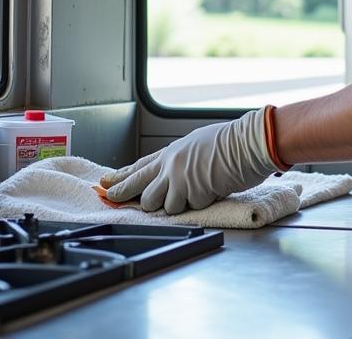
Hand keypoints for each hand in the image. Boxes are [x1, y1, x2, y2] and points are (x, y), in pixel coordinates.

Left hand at [99, 108, 279, 212]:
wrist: (247, 142)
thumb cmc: (230, 142)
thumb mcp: (198, 144)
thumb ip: (182, 161)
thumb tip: (171, 175)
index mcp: (173, 151)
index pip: (141, 165)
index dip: (122, 175)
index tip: (105, 183)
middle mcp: (171, 164)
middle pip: (139, 185)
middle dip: (123, 194)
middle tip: (110, 198)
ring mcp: (178, 178)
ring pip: (159, 204)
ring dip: (174, 204)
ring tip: (195, 190)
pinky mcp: (190, 192)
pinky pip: (187, 208)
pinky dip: (199, 203)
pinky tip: (211, 190)